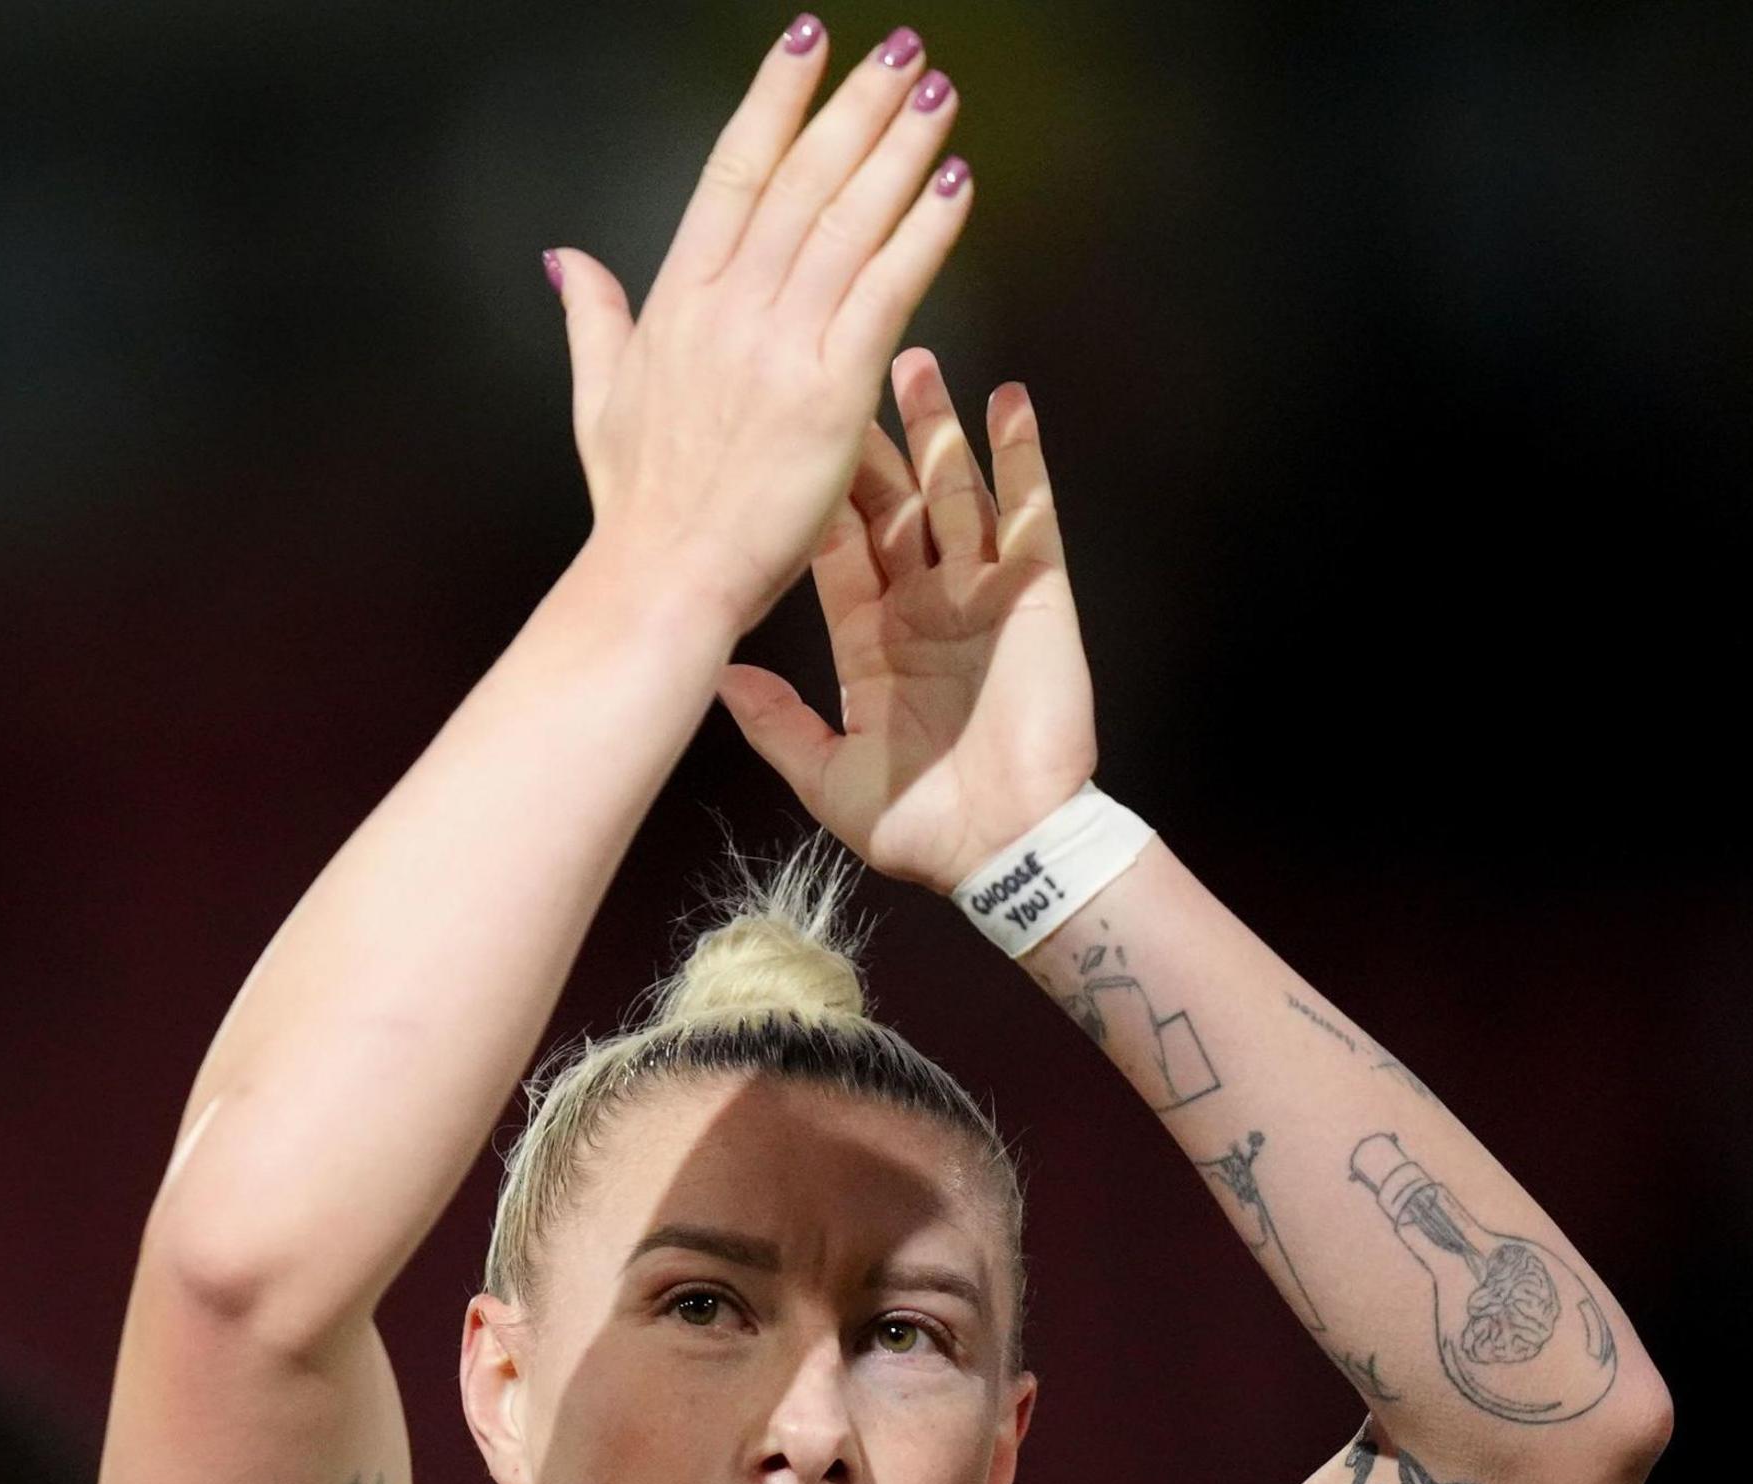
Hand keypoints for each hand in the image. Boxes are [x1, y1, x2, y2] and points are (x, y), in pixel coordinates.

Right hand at [553, 17, 976, 621]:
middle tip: (901, 48)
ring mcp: (780, 344)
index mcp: (676, 303)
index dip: (772, 101)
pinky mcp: (832, 389)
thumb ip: (593, 317)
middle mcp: (728, 309)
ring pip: (849, 220)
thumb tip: (564, 258)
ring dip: (901, 148)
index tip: (806, 41)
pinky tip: (955, 183)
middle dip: (855, 105)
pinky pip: (888, 288)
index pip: (732, 175)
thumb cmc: (637, 505)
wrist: (659, 579)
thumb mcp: (599, 398)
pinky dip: (925, 230)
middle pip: (801, 180)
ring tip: (937, 92)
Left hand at [718, 351, 1093, 890]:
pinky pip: (1029, 514)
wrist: (1002, 851)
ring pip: (953, 493)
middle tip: (838, 369)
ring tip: (914, 363)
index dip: (810, 492)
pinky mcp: (1037, 596)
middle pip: (891, 503)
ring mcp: (980, 595)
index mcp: (870, 641)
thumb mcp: (822, 772)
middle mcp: (922, 606)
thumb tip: (715, 677)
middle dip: (868, 439)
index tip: (779, 435)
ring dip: (935, 429)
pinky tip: (1008, 402)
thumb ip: (772, 721)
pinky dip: (1021, 458)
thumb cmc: (920, 827)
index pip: (835, 547)